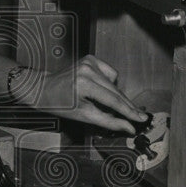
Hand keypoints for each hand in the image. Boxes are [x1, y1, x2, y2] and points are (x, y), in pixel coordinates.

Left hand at [32, 55, 146, 133]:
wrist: (43, 89)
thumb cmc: (60, 105)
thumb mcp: (84, 116)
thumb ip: (108, 122)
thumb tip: (129, 127)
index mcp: (85, 84)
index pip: (113, 100)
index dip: (129, 111)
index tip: (142, 119)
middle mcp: (88, 69)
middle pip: (116, 91)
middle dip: (127, 105)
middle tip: (139, 117)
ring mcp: (90, 62)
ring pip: (115, 82)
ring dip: (115, 94)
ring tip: (102, 103)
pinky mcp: (91, 59)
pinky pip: (109, 74)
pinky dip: (108, 84)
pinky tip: (98, 89)